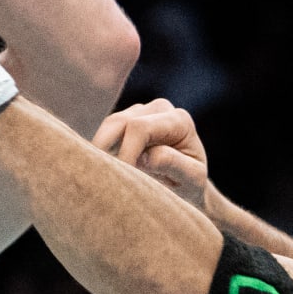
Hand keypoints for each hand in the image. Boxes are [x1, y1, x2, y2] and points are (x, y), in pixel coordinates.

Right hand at [92, 99, 209, 209]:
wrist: (186, 184)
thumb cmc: (190, 184)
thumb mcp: (191, 179)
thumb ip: (172, 163)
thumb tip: (144, 156)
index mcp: (178, 121)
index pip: (140, 128)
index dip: (125, 153)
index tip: (121, 182)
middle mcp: (158, 109)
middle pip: (118, 122)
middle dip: (106, 151)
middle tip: (106, 180)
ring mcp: (139, 112)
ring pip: (107, 127)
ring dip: (102, 152)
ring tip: (105, 178)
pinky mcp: (125, 121)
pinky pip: (105, 133)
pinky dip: (101, 152)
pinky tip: (106, 172)